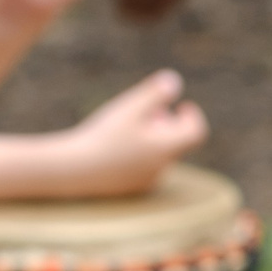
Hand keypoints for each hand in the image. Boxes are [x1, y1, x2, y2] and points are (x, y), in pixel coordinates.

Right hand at [57, 69, 207, 196]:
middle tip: (154, 111)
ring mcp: (146, 181)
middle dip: (169, 125)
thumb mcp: (129, 109)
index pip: (196, 133)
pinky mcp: (131, 190)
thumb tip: (174, 81)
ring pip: (159, 157)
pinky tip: (118, 145)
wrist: (75, 171)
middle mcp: (161, 168)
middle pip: (177, 144)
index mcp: (166, 148)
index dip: (193, 117)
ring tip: (132, 126)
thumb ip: (154, 94)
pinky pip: (144, 169)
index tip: (183, 106)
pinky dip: (140, 154)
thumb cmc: (103, 136)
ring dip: (154, 139)